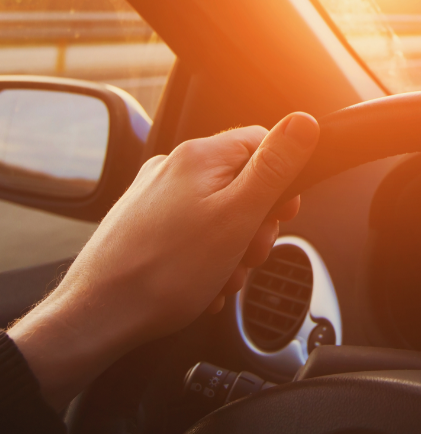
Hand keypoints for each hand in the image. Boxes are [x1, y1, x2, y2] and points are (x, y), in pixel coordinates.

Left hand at [8, 112, 319, 409]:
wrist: (98, 317)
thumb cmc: (165, 272)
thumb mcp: (239, 216)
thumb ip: (275, 167)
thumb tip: (304, 122)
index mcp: (199, 156)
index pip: (263, 143)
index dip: (282, 181)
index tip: (282, 215)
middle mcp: (173, 168)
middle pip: (242, 181)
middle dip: (255, 223)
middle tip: (248, 254)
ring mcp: (154, 196)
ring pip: (218, 212)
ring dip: (233, 247)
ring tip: (221, 277)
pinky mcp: (142, 224)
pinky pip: (192, 233)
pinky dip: (206, 258)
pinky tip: (202, 283)